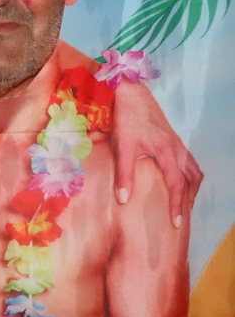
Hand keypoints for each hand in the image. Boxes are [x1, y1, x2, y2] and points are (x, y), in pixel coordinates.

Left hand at [112, 79, 202, 226]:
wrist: (132, 93)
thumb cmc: (126, 118)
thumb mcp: (122, 146)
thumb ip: (124, 174)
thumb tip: (124, 200)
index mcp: (167, 152)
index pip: (178, 185)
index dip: (178, 206)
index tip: (176, 223)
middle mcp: (177, 148)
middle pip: (192, 179)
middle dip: (189, 199)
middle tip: (182, 216)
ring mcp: (176, 143)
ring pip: (193, 169)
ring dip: (191, 187)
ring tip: (183, 202)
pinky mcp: (172, 138)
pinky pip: (188, 161)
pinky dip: (187, 174)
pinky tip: (178, 179)